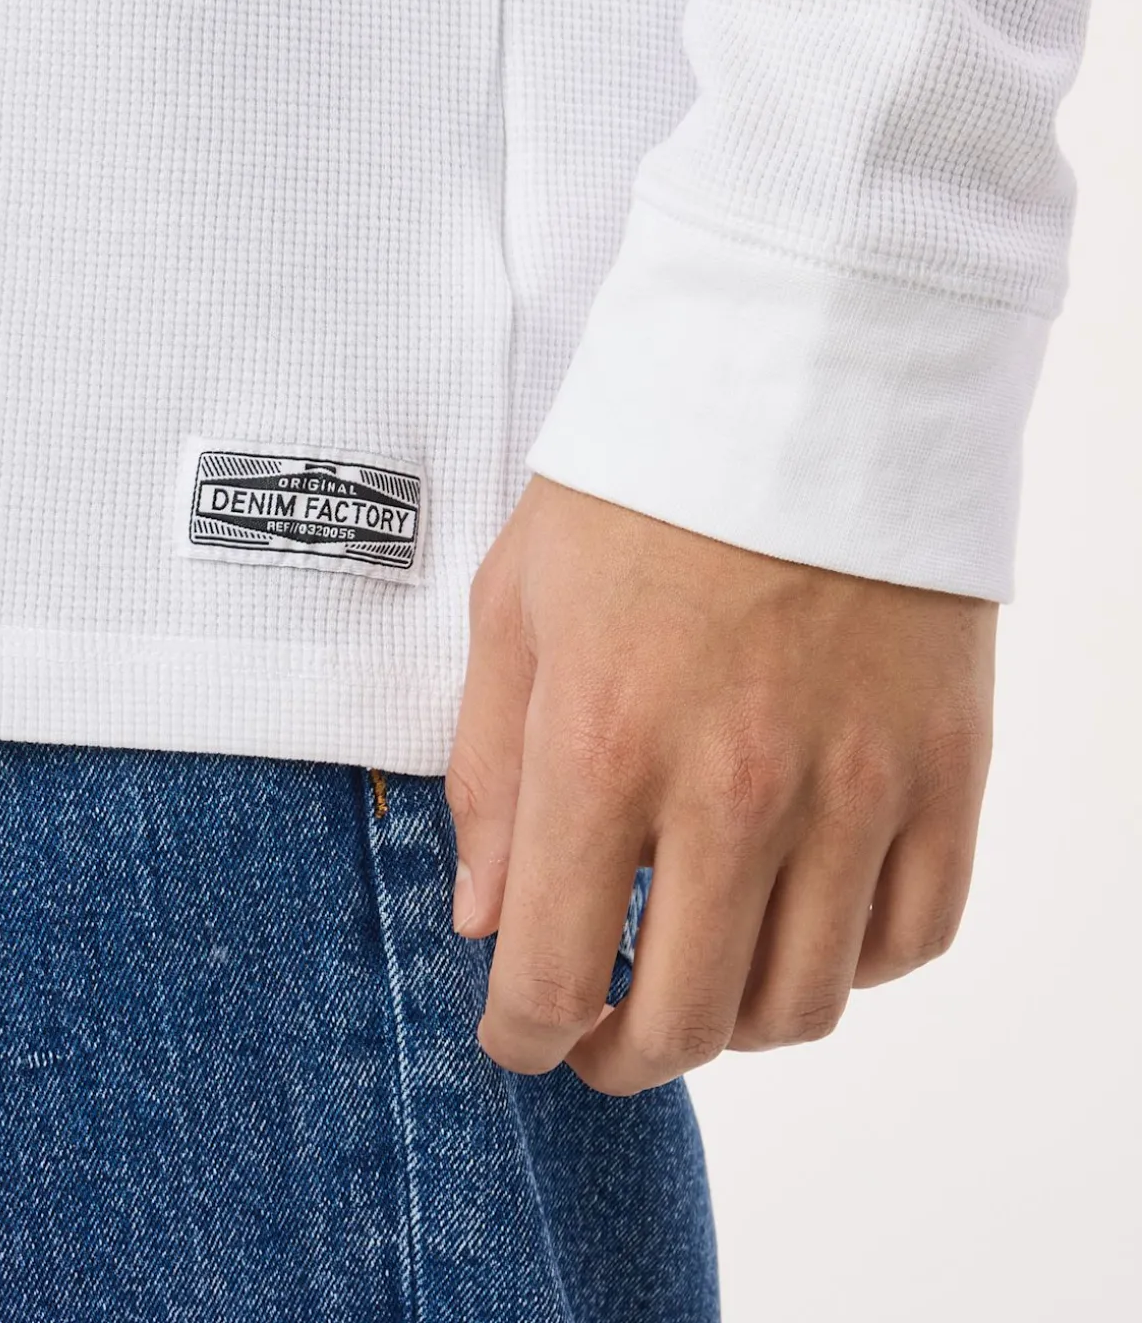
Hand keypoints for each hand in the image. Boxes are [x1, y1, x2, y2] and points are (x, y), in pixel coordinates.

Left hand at [446, 475, 996, 1095]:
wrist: (810, 373)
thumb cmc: (644, 481)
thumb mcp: (518, 603)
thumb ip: (490, 774)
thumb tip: (486, 919)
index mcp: (604, 744)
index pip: (551, 975)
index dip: (523, 1040)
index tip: (520, 1039)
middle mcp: (735, 788)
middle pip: (683, 1022)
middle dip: (620, 1057)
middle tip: (601, 1033)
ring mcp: (856, 785)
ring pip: (802, 1006)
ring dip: (736, 1023)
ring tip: (703, 975)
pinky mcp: (945, 768)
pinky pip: (910, 937)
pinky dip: (850, 963)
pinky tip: (804, 918)